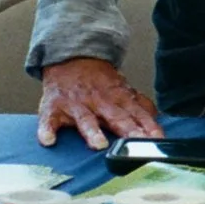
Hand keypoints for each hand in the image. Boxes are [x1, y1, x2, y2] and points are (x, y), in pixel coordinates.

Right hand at [36, 56, 163, 148]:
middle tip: (136, 143)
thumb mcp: (121, 90)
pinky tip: (48, 141)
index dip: (148, 127)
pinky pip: (49, 121)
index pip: (137, 114)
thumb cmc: (98, 81)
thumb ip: (139, 104)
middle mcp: (99, 102)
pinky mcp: (53, 109)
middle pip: (116, 117)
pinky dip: (47, 130)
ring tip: (98, 144)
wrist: (70, 59)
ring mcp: (75, 106)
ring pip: (85, 119)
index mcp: (118, 98)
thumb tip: (156, 118)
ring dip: (92, 131)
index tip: (157, 140)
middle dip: (127, 130)